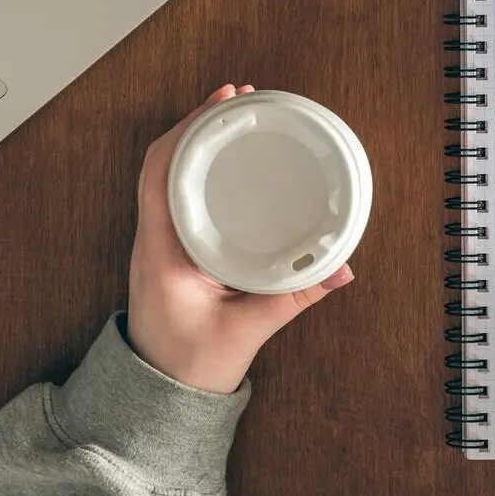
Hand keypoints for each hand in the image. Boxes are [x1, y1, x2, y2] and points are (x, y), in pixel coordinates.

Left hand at [127, 84, 354, 393]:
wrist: (158, 400)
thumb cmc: (190, 366)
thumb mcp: (247, 329)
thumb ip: (294, 296)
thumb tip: (341, 268)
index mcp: (162, 250)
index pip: (160, 171)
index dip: (189, 129)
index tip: (222, 102)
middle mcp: (153, 239)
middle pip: (164, 160)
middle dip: (200, 122)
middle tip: (240, 95)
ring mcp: (159, 243)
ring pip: (168, 175)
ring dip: (197, 141)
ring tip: (235, 114)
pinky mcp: (172, 252)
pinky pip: (178, 196)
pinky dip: (199, 169)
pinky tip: (226, 160)